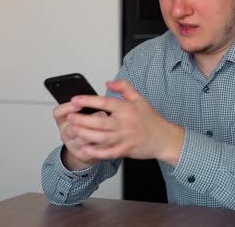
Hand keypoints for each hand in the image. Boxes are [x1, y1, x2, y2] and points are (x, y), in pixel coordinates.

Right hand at [52, 101, 102, 170]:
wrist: (86, 147)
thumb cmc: (86, 125)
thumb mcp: (82, 113)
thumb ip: (86, 105)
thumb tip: (96, 94)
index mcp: (63, 120)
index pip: (58, 113)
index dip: (67, 108)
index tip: (79, 103)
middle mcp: (65, 132)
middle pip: (70, 127)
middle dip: (86, 120)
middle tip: (101, 112)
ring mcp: (72, 145)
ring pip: (81, 139)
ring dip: (95, 132)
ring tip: (107, 126)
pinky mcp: (81, 154)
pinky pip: (90, 150)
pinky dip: (100, 144)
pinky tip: (109, 138)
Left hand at [67, 80, 184, 165]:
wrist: (164, 138)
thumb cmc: (151, 119)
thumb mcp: (139, 98)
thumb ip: (124, 87)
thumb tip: (108, 82)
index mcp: (127, 108)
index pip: (104, 102)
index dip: (88, 100)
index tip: (75, 100)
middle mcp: (125, 123)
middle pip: (99, 121)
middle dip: (82, 119)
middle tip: (70, 117)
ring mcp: (125, 138)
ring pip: (101, 137)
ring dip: (85, 134)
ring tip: (74, 130)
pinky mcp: (125, 150)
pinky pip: (107, 152)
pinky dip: (95, 151)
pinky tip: (84, 148)